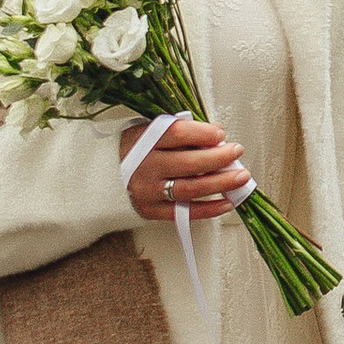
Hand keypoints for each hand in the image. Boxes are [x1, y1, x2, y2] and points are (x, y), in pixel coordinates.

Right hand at [121, 113, 249, 221]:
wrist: (103, 176)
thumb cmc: (135, 149)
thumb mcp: (149, 131)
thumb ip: (179, 132)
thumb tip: (215, 137)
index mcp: (144, 141)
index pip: (177, 134)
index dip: (202, 133)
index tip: (220, 133)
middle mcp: (146, 167)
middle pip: (189, 163)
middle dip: (219, 157)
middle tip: (237, 151)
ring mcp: (148, 191)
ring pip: (191, 189)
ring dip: (221, 183)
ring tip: (241, 177)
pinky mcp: (151, 210)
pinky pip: (185, 212)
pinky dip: (209, 209)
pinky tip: (227, 202)